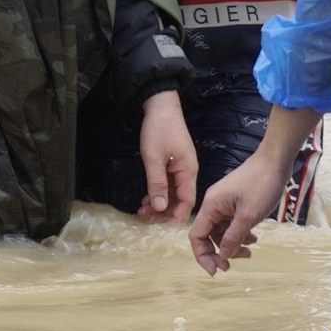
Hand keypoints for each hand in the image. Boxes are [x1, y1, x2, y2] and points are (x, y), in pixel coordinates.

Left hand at [138, 90, 197, 222]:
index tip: (160, 225)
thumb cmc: (159, 130)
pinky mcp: (173, 164)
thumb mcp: (154, 159)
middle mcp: (187, 172)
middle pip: (180, 200)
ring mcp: (180, 168)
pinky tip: (146, 198)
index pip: (187, 202)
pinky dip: (158, 192)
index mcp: (188, 172)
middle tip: (144, 218)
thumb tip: (160, 208)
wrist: (160, 105)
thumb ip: (157, 184)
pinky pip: (168, 184)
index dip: (176, 216)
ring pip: (173, 193)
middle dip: (163, 211)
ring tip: (142, 210)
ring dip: (159, 203)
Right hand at [189, 155, 286, 274]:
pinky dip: (240, 233)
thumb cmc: (261, 185)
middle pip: (209, 235)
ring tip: (250, 251)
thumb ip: (233, 237)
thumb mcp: (248, 216)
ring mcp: (225, 203)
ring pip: (222, 231)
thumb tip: (223, 255)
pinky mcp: (236, 202)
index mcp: (211, 206)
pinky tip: (253, 239)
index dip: (203, 256)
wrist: (275, 161)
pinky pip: (232, 223)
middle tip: (233, 265)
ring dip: (233, 244)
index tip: (216, 270)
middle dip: (220, 251)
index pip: (197, 236)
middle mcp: (214, 205)